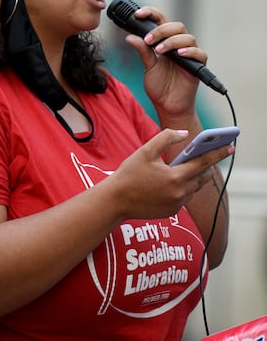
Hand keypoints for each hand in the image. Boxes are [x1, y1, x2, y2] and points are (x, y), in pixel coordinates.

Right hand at [108, 129, 232, 220]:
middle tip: (204, 156)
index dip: (218, 153)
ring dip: (193, 177)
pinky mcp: (172, 211)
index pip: (204, 163)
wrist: (115, 201)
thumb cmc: (128, 175)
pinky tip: (170, 182)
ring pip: (194, 188)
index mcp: (175, 177)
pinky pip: (184, 197)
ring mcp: (177, 204)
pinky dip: (182, 188)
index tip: (230, 147)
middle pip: (203, 177)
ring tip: (185, 168)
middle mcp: (180, 192)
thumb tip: (184, 134)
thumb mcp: (144, 152)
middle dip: (206, 166)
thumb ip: (165, 138)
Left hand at [123, 6, 204, 116]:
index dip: (151, 13)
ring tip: (158, 50)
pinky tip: (178, 54)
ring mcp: (190, 54)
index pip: (161, 21)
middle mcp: (179, 45)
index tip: (138, 14)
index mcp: (165, 41)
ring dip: (171, 41)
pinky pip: (199, 53)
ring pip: (187, 37)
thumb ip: (142, 51)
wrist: (167, 105)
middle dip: (161, 30)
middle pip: (176, 26)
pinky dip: (189, 51)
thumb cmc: (159, 85)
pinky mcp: (198, 65)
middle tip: (148, 40)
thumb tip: (129, 37)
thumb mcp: (147, 66)